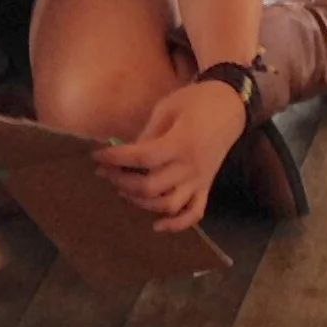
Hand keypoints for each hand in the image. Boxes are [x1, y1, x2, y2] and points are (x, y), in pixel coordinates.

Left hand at [93, 80, 245, 230]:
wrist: (231, 106)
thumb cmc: (196, 101)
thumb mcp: (167, 108)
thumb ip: (148, 134)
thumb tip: (127, 154)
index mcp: (179, 144)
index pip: (141, 158)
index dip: (115, 159)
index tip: (95, 156)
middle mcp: (189, 167)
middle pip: (149, 187)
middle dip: (120, 182)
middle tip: (105, 172)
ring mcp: (199, 180)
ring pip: (168, 205)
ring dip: (141, 204)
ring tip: (123, 191)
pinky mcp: (206, 187)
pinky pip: (194, 213)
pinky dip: (176, 224)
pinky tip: (156, 225)